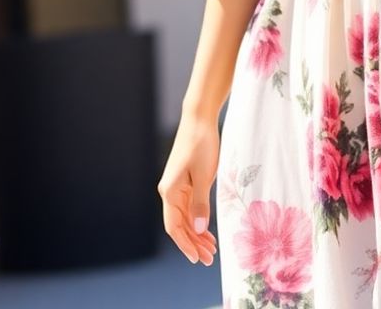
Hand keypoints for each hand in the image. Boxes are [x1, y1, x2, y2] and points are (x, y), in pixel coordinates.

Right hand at [157, 113, 219, 265]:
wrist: (199, 121)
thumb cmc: (202, 145)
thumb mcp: (204, 175)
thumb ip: (200, 204)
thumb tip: (198, 230)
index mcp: (170, 192)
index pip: (174, 227)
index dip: (186, 244)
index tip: (198, 259)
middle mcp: (169, 192)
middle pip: (179, 226)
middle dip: (193, 243)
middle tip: (210, 259)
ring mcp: (176, 188)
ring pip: (184, 219)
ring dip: (196, 234)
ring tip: (211, 249)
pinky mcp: (185, 183)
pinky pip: (189, 208)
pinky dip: (197, 221)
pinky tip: (207, 231)